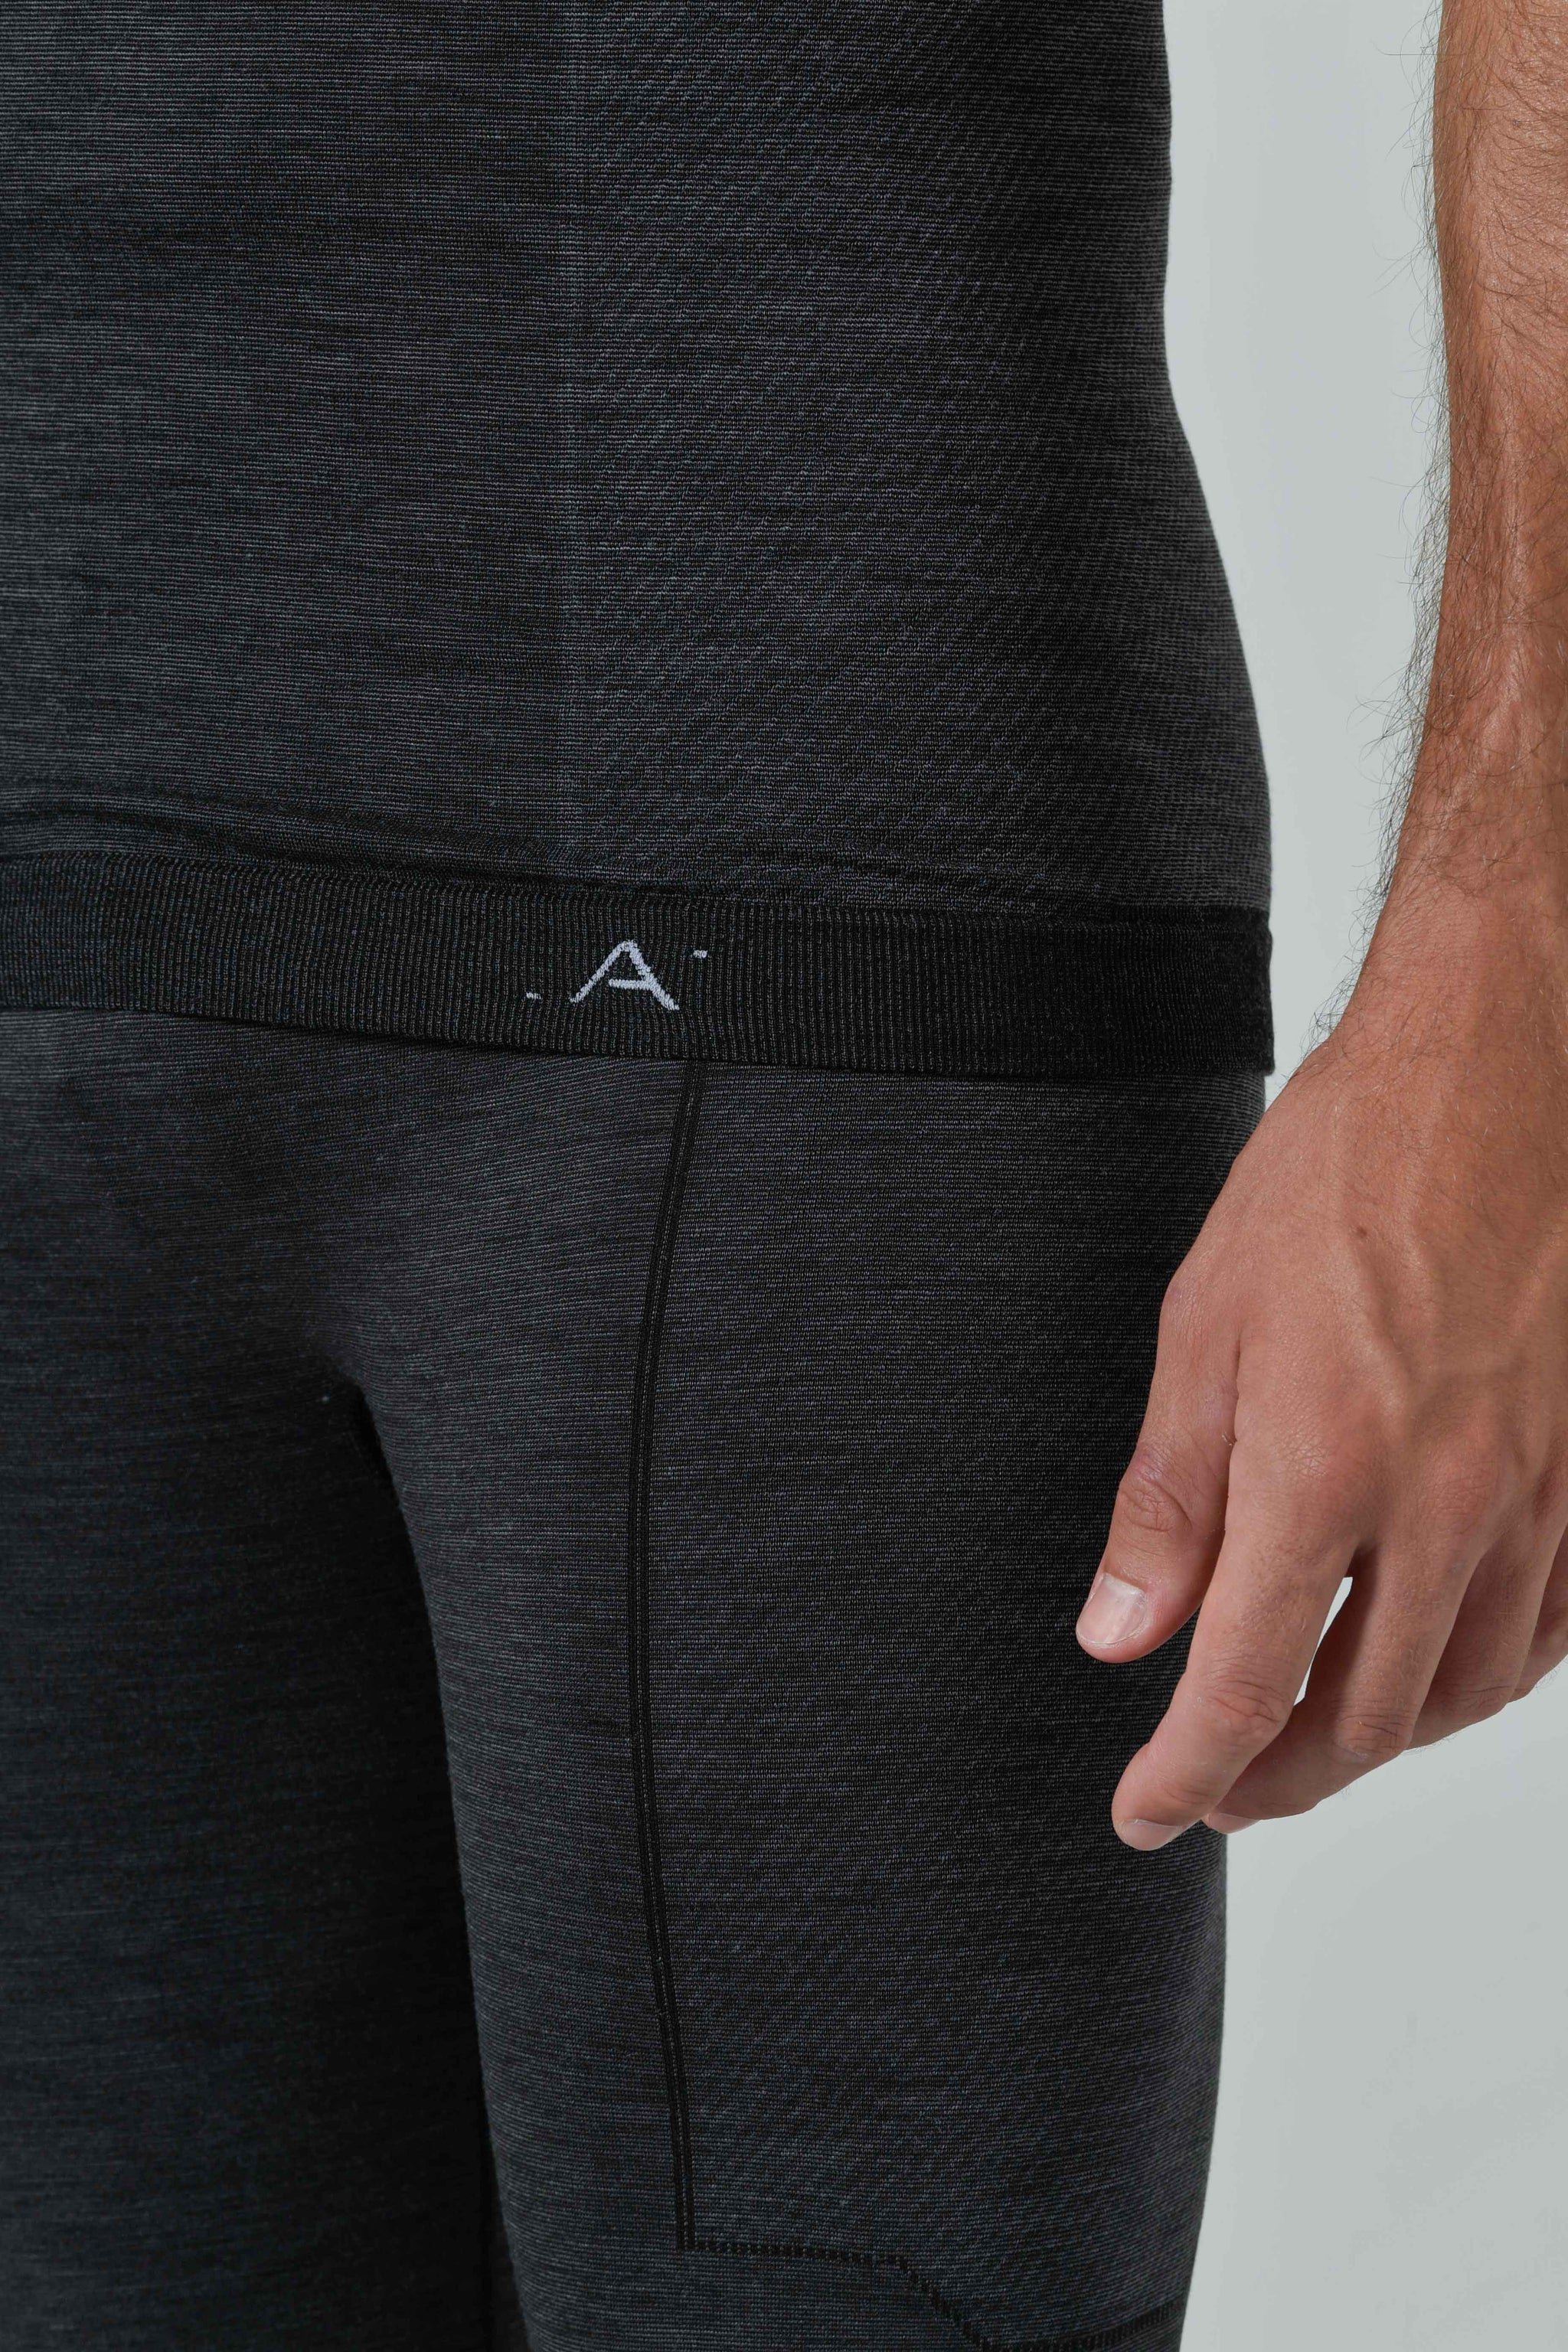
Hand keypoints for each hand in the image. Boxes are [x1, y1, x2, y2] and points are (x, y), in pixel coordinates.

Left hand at [1076, 877, 1567, 1847]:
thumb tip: (1121, 1637)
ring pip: (1462, 1689)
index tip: (1146, 1812)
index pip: (1244, 1686)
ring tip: (1310, 1738)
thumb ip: (1168, 1503)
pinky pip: (1546, 1628)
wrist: (1498, 1071)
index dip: (1188, 1774)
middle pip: (1362, 1717)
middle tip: (1219, 1788)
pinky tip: (1432, 1663)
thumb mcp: (1203, 1327)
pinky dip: (1477, 1677)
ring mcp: (1539, 1494)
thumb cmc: (1343, 1172)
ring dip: (1378, 1738)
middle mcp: (1446, 1504)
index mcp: (1326, 1468)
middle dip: (1278, 1778)